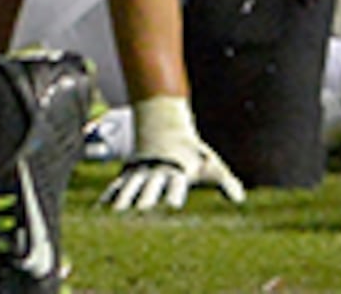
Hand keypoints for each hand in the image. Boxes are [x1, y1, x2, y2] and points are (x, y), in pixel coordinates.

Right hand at [104, 96, 244, 212]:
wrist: (166, 125)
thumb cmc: (193, 153)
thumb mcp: (211, 164)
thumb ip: (224, 181)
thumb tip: (241, 198)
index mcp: (177, 169)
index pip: (176, 183)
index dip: (175, 193)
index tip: (174, 206)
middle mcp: (157, 170)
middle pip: (151, 185)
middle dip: (146, 198)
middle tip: (141, 213)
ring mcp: (141, 171)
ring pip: (131, 185)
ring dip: (124, 199)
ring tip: (117, 215)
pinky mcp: (130, 172)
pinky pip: (117, 184)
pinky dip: (109, 195)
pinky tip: (100, 209)